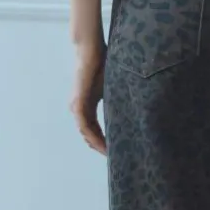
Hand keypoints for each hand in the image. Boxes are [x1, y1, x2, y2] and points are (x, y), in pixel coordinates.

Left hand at [70, 39, 107, 154]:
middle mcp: (79, 109)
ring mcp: (77, 107)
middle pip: (89, 134)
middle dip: (100, 146)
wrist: (90, 51)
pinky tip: (102, 143)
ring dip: (96, 144)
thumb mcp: (111, 86)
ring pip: (85, 132)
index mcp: (87, 105)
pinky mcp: (78, 103)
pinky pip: (84, 125)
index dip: (103, 141)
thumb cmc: (101, 64)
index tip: (114, 150)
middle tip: (115, 158)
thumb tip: (132, 108)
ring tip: (109, 153)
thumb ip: (116, 98)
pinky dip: (92, 136)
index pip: (94, 128)